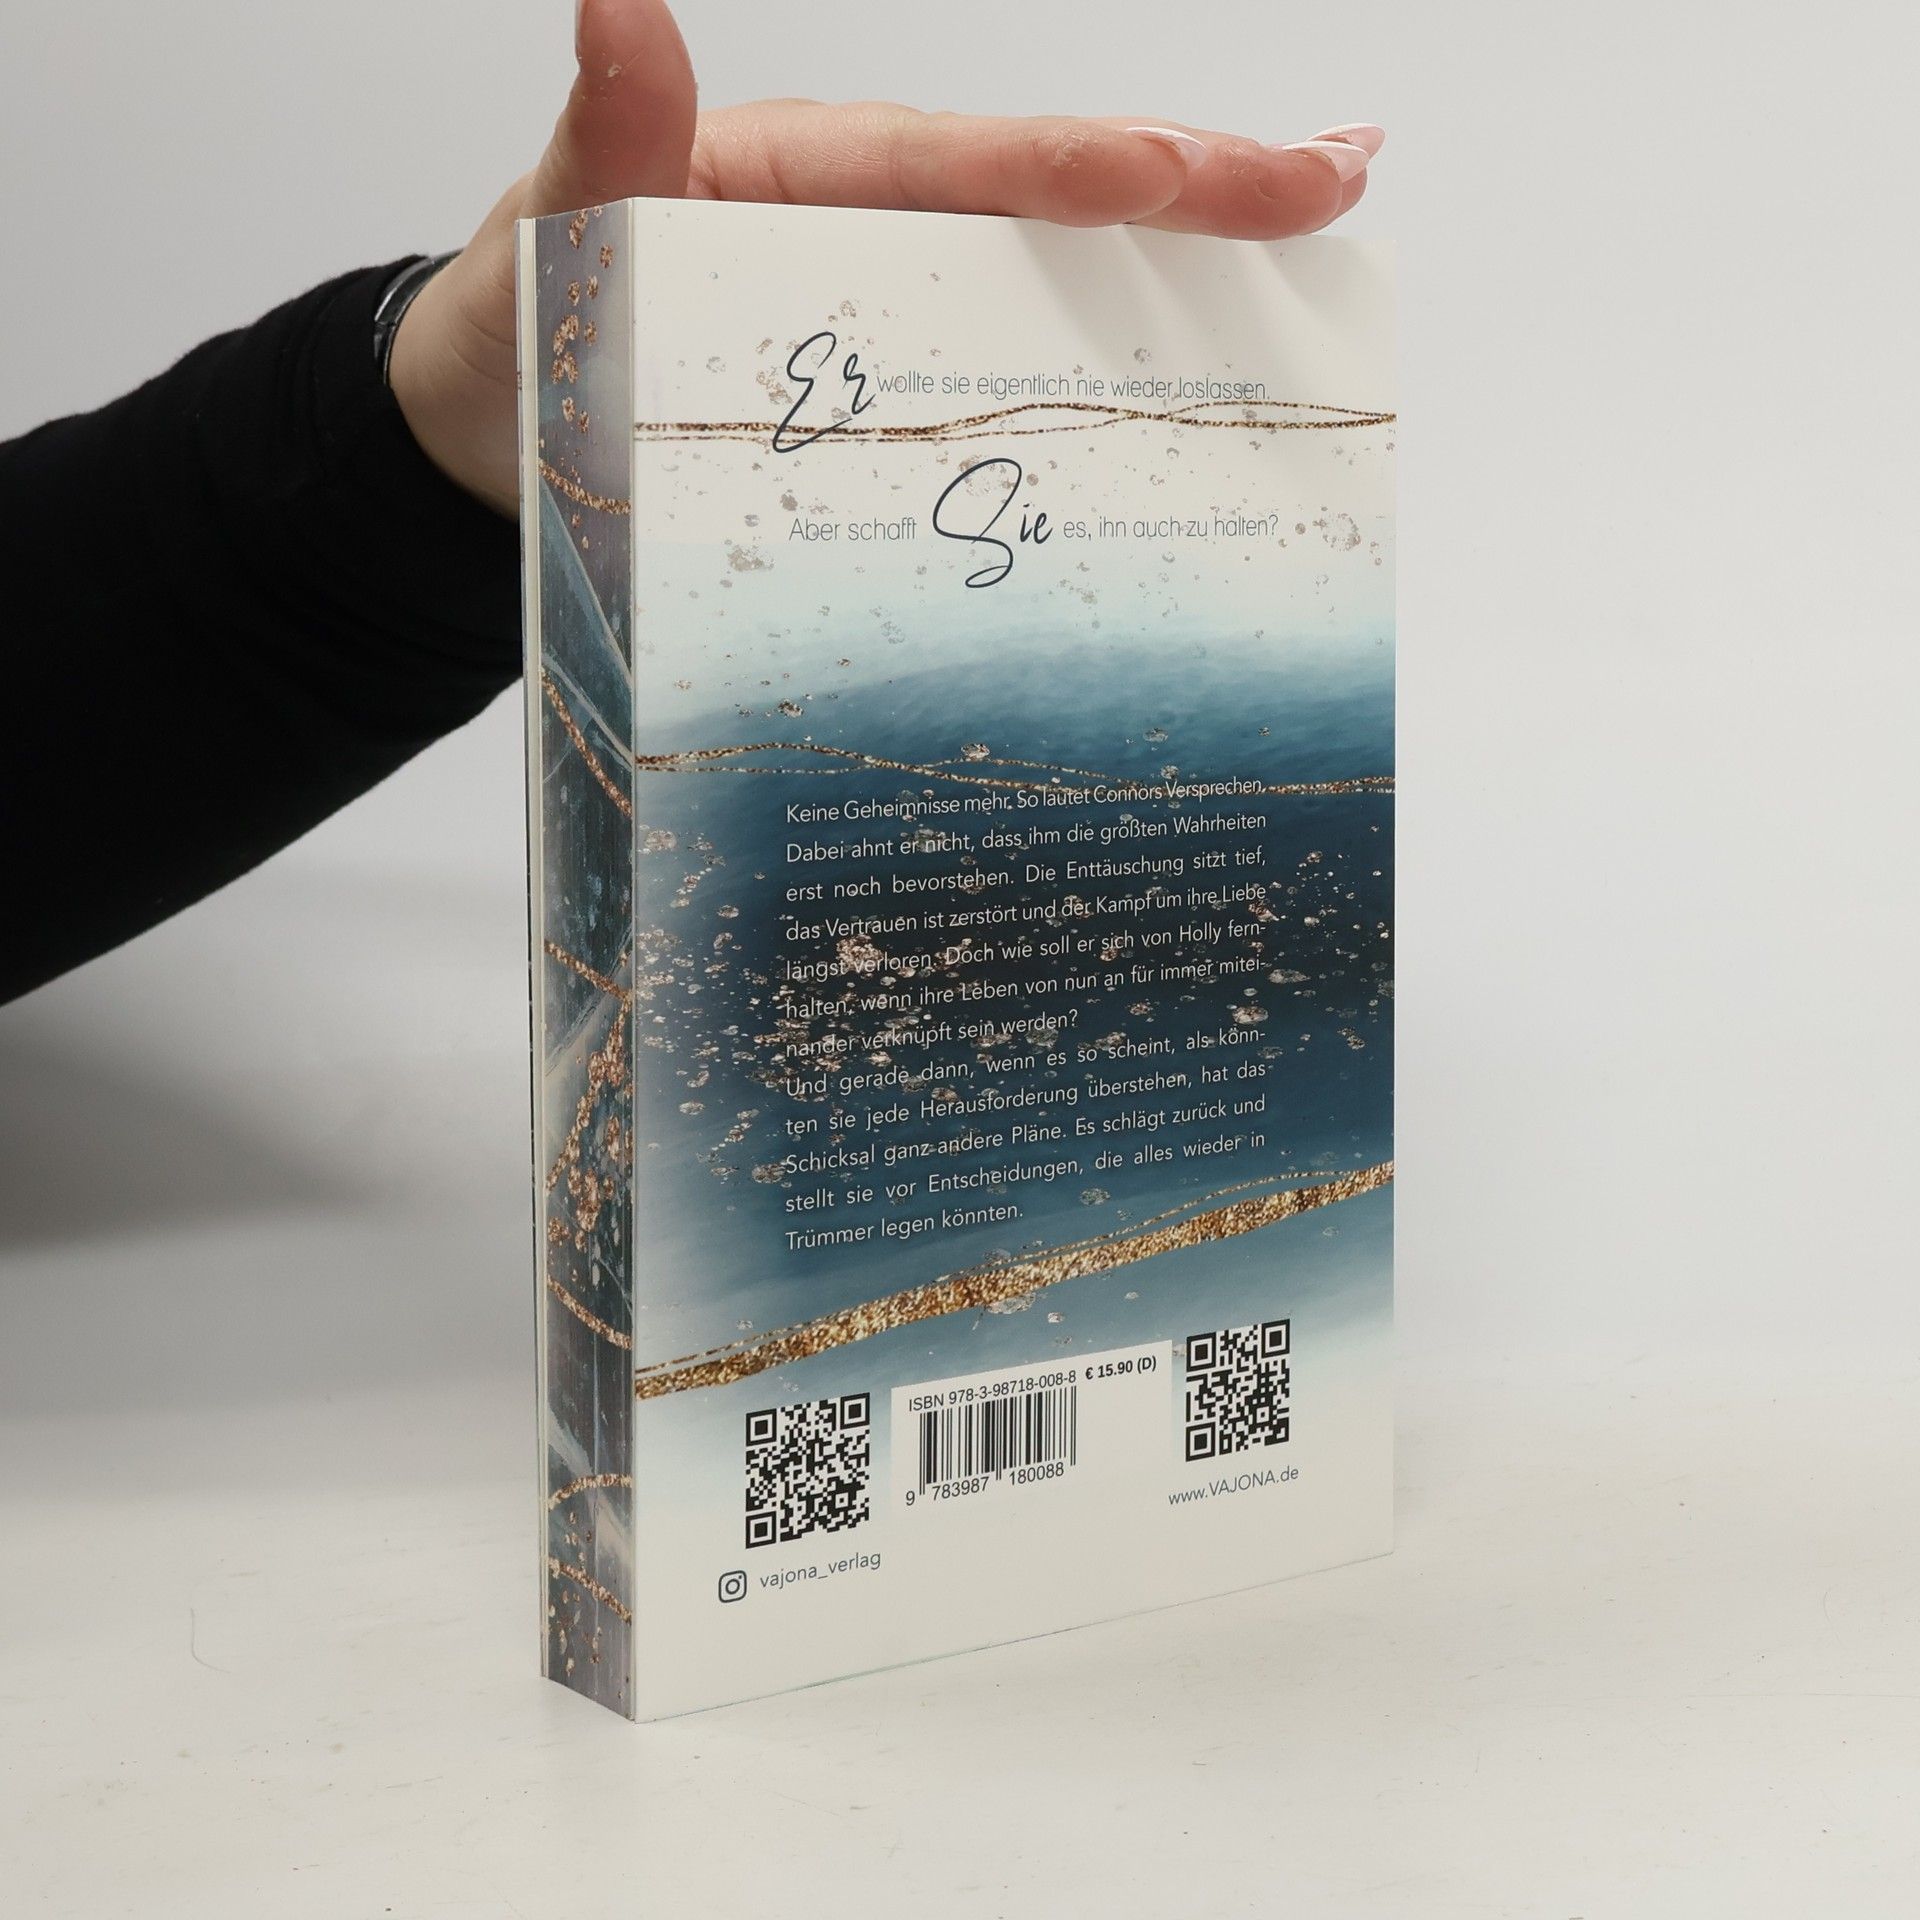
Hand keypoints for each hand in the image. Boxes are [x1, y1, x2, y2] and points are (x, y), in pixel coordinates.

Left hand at [390, 0, 1382, 516]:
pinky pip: (1011, 374)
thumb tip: (620, 0)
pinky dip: (1111, 369)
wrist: (488, 444)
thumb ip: (603, 142)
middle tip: (1336, 180)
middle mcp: (865, 232)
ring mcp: (887, 314)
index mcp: (801, 178)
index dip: (1078, 166)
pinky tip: (1197, 387)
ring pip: (1054, 280)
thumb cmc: (512, 336)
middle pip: (1048, 200)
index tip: (1184, 171)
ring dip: (1188, 269)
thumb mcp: (544, 237)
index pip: (962, 161)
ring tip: (1316, 244)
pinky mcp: (891, 393)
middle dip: (1196, 188)